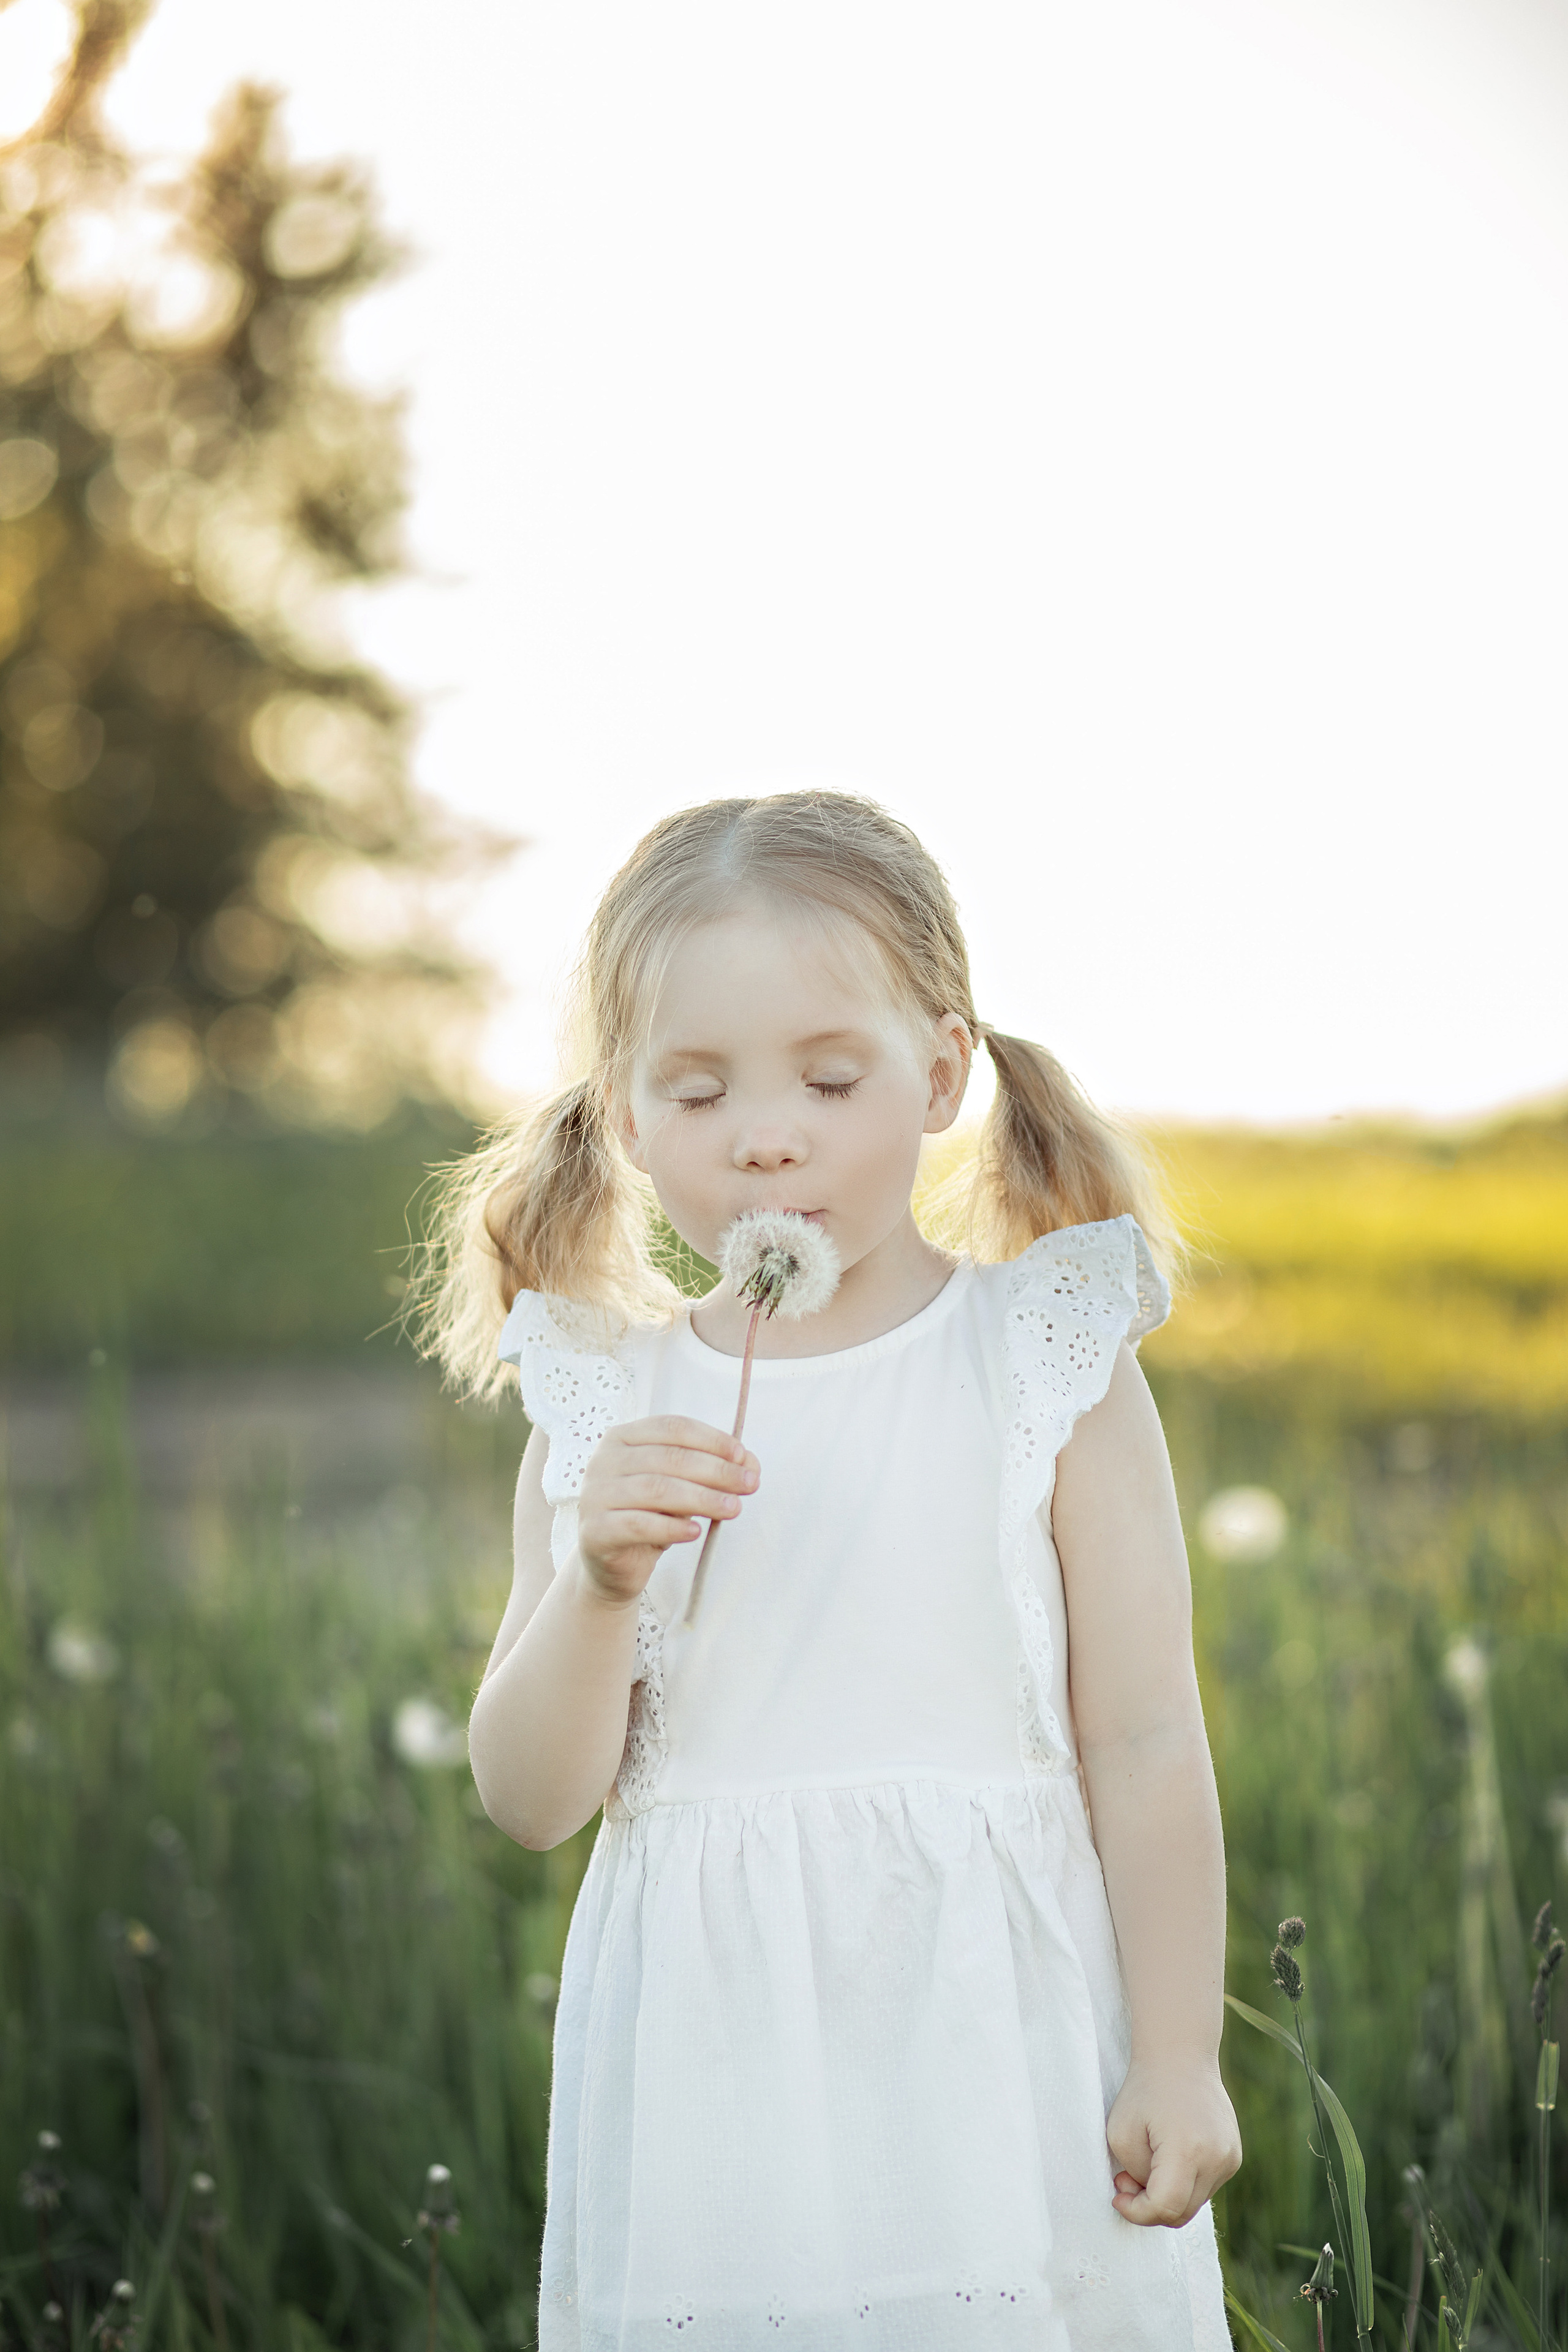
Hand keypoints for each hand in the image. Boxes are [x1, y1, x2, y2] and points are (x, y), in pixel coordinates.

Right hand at [575, 1416, 758, 1607]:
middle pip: (668, 1457)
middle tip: (749, 1484)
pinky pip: (638, 1524)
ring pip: (656, 1489)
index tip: (743, 1457)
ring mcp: (594, 1495)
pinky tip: (696, 1531)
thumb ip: (710, 1472)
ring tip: (734, 1508)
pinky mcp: (595, 1531)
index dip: (712, 1440)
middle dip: (716, 1470)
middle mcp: (603, 1461)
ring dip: (702, 1498)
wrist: (609, 1565)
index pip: (672, 1427)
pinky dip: (671, 1526)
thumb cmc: (648, 1517)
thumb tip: (752, 1463)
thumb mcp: (681, 1489)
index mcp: (622, 1437)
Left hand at [1107, 2055, 1240, 2227]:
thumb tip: (1148, 2197)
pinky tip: (1168, 2157)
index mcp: (1188, 2150)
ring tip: (1146, 2163)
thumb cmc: (1145, 2090)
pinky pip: (1205, 2187)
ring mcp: (1230, 2158)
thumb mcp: (1121, 2132)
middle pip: (1181, 2213)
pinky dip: (1183, 2184)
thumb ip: (1135, 2174)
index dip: (1137, 2212)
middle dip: (1149, 2207)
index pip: (1165, 2207)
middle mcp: (1216, 2159)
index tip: (1117, 2197)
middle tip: (1125, 2181)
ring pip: (1193, 2203)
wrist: (1181, 2055)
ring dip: (1167, 2196)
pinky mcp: (1233, 2157)